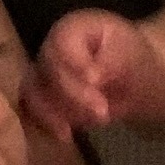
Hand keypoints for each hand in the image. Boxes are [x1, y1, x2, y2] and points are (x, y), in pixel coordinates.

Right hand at [25, 10, 164, 134]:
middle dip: (73, 95)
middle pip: (45, 70)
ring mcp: (41, 75)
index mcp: (72, 29)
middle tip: (103, 112)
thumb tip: (92, 77)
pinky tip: (67, 135)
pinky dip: (48, 125)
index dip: (74, 64)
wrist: (132, 81)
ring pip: (33, 94)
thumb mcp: (131, 54)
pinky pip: (33, 113)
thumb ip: (112, 61)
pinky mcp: (41, 100)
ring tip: (90, 123)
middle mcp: (49, 49)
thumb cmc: (131, 60)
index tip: (97, 81)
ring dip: (59, 113)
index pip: (60, 43)